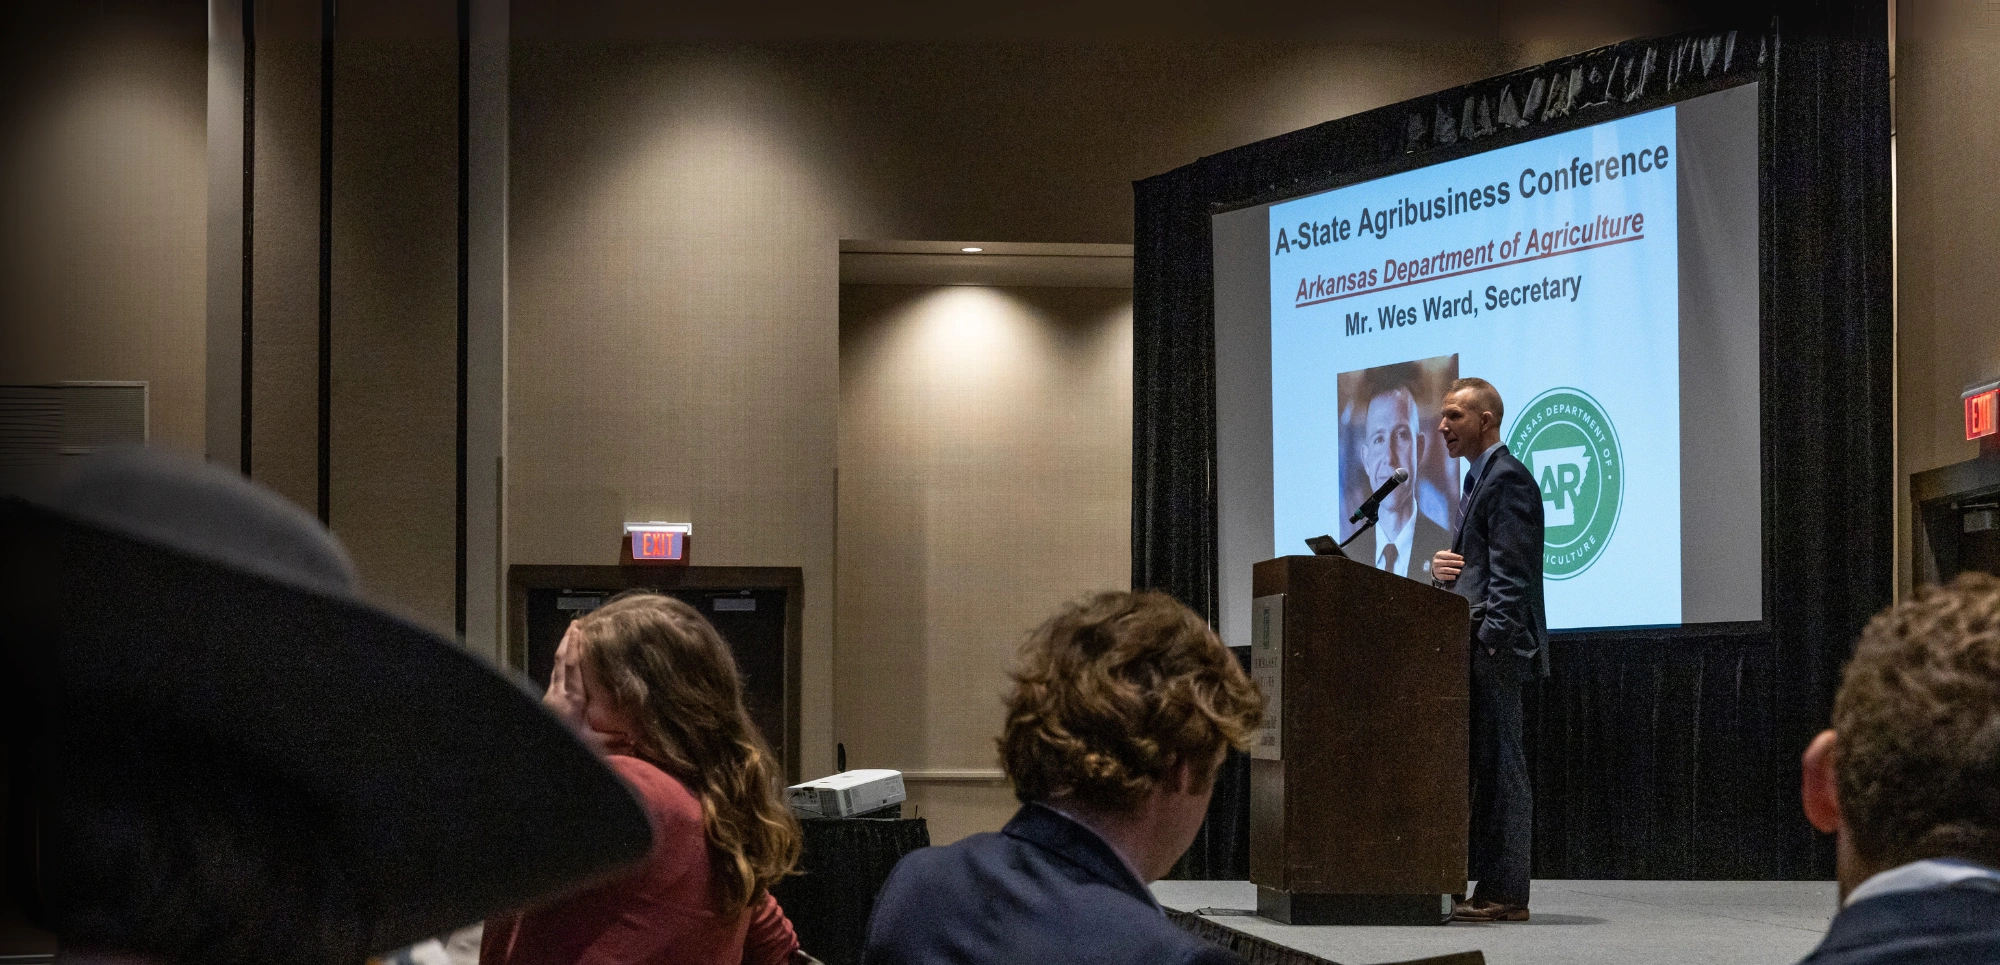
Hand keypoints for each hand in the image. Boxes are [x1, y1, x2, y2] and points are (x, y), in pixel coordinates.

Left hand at [545, 622, 630, 754]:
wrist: (540, 762)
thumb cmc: (567, 750)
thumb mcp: (595, 745)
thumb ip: (615, 738)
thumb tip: (637, 734)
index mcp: (570, 698)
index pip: (572, 664)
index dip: (575, 644)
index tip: (579, 627)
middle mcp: (556, 694)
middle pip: (560, 660)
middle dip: (567, 641)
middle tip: (575, 625)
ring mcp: (549, 698)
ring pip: (555, 669)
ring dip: (563, 653)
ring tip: (572, 640)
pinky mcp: (546, 705)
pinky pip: (554, 678)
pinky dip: (561, 667)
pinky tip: (567, 669)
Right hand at [1432, 550, 1463, 582]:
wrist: (1436, 566)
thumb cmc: (1444, 559)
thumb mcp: (1446, 554)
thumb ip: (1451, 554)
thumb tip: (1459, 554)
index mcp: (1438, 555)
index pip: (1448, 555)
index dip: (1455, 556)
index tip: (1462, 558)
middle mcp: (1436, 562)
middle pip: (1447, 562)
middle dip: (1456, 563)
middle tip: (1463, 564)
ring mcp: (1436, 569)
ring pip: (1446, 570)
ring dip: (1453, 570)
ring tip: (1459, 571)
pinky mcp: (1438, 575)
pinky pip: (1444, 577)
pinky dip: (1450, 577)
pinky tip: (1455, 577)